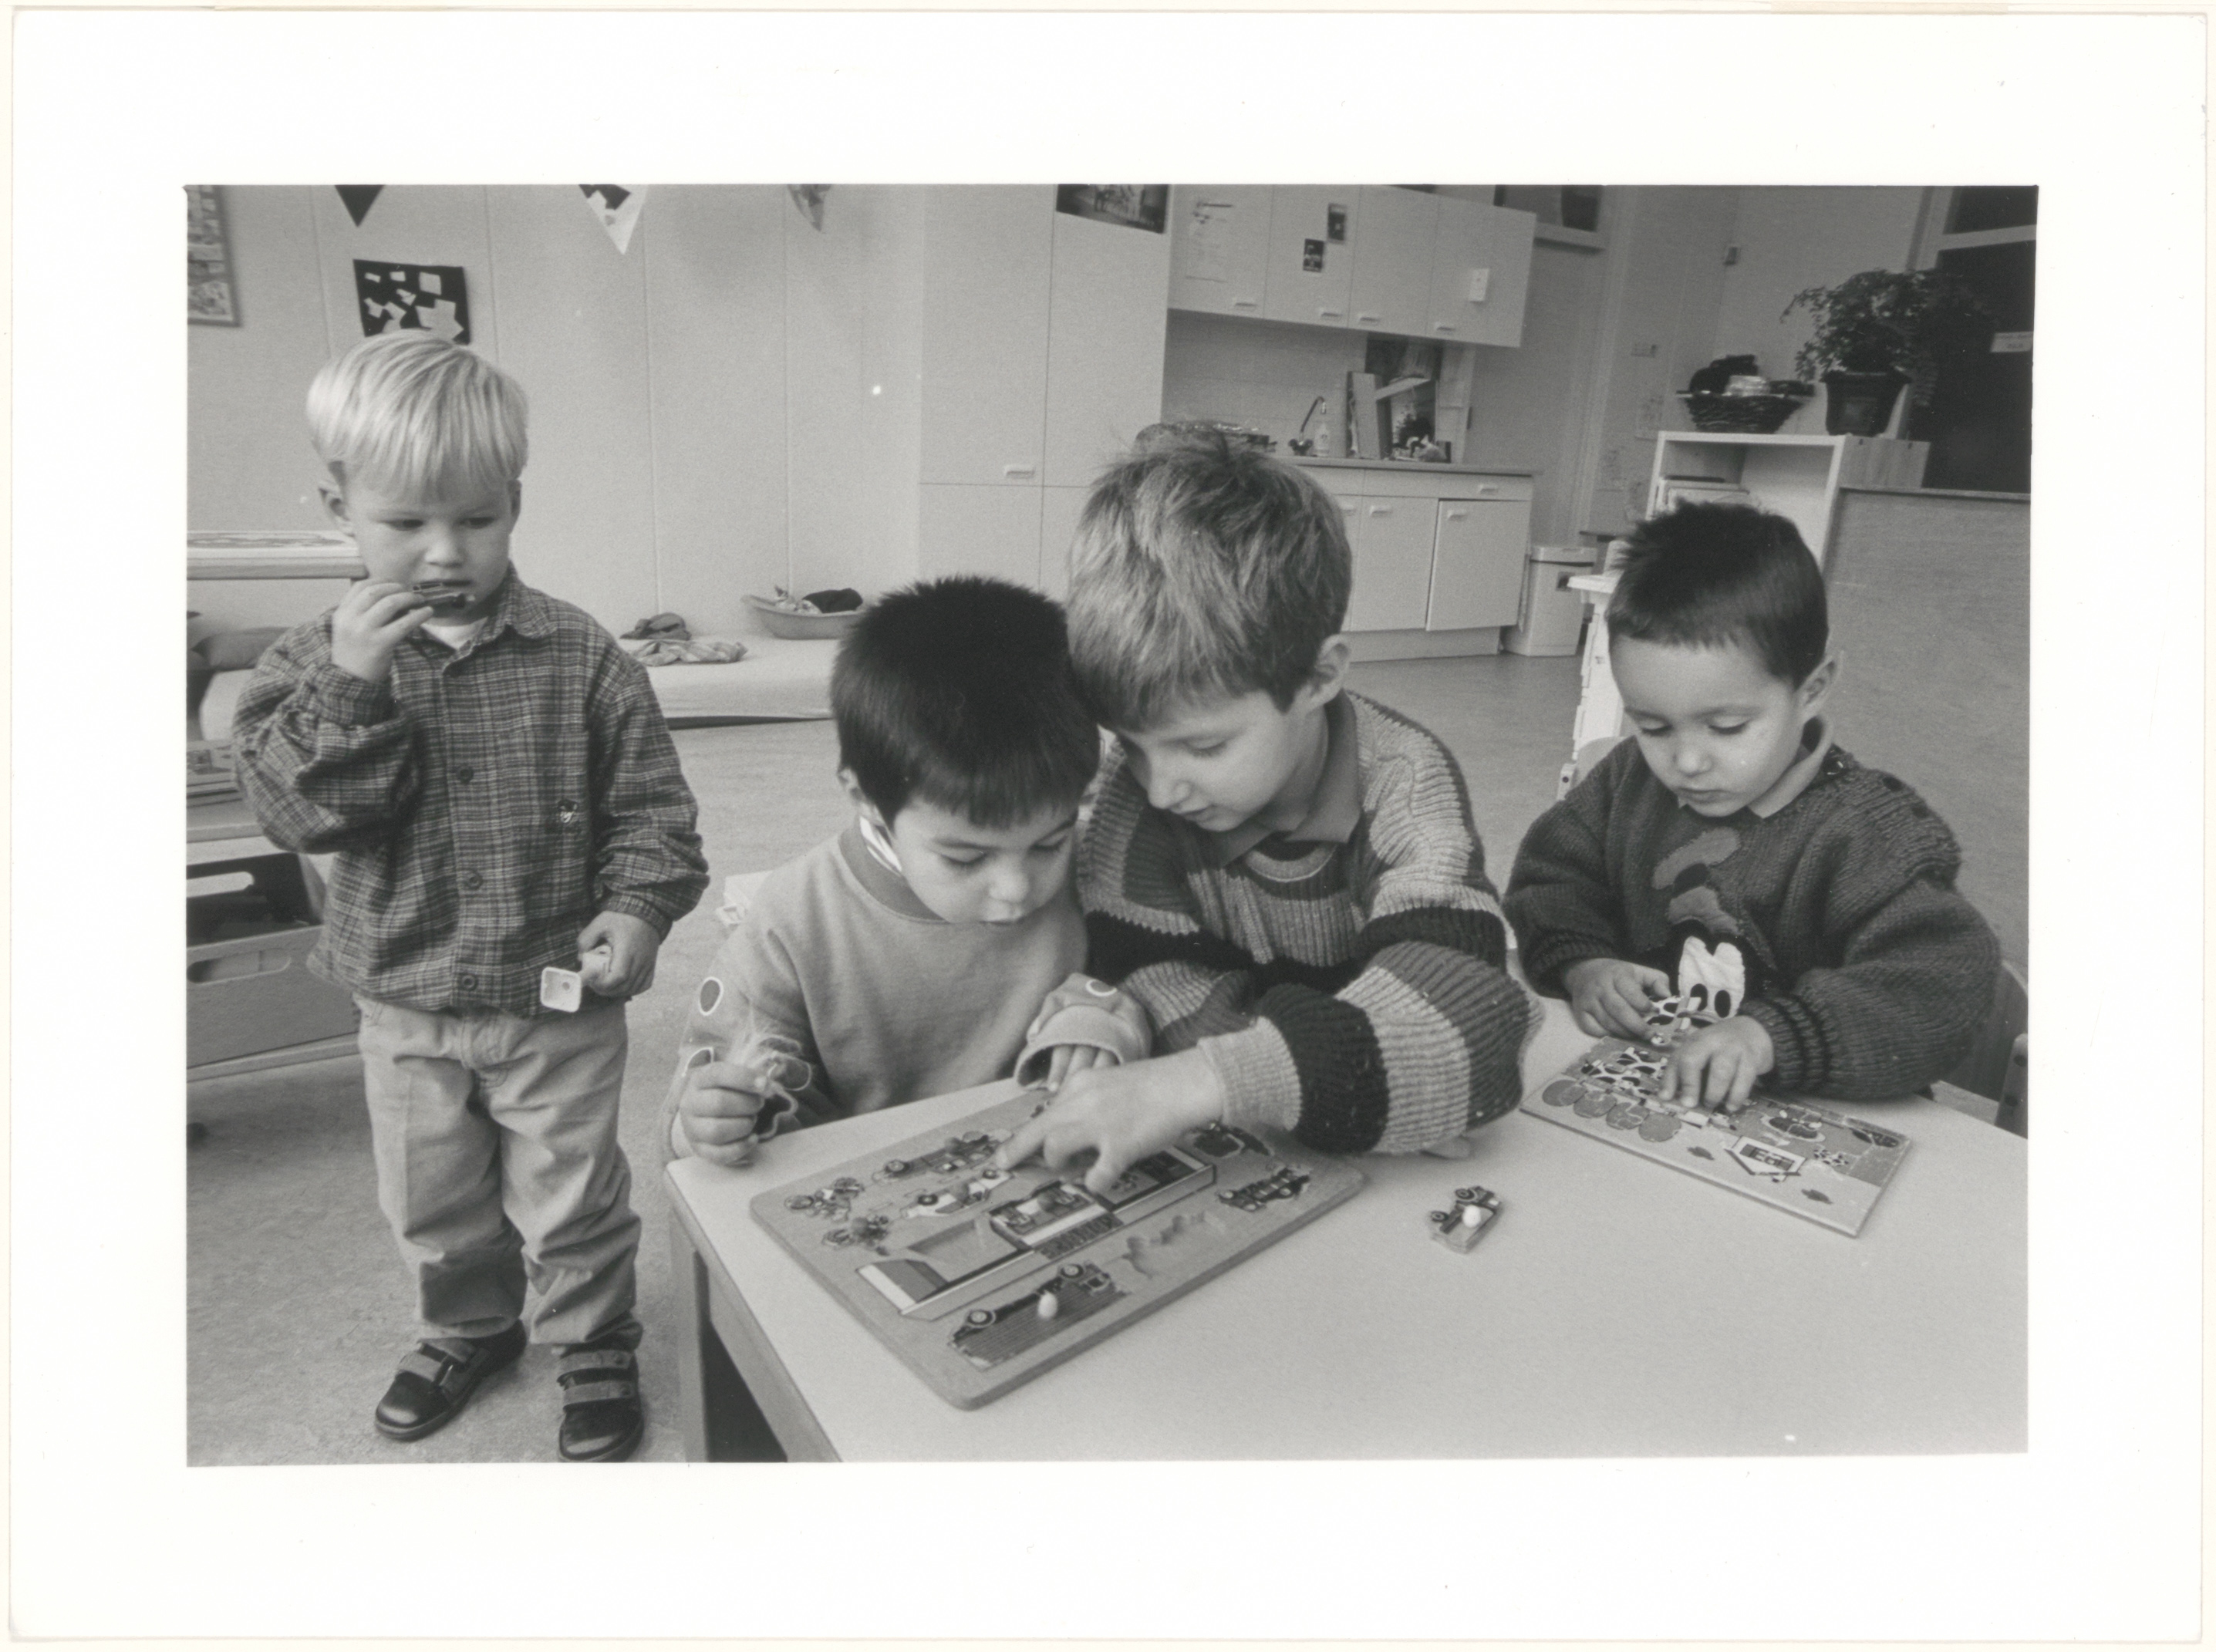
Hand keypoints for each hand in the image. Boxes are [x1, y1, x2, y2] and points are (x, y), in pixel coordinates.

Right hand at [330, 579, 433, 683]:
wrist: (349, 682)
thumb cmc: (355, 654)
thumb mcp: (350, 629)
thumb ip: (363, 612)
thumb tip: (394, 596)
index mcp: (341, 613)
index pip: (360, 586)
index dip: (381, 580)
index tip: (395, 583)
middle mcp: (350, 620)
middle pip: (376, 591)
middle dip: (397, 587)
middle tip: (410, 591)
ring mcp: (365, 631)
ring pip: (390, 603)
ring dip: (409, 597)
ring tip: (420, 600)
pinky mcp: (380, 644)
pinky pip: (403, 624)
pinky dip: (419, 615)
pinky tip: (427, 612)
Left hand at [577, 911, 659, 998]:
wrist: (646, 913)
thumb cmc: (621, 918)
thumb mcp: (600, 923)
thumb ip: (586, 939)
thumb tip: (581, 958)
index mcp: (627, 949)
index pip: (618, 976)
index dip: (604, 984)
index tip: (592, 980)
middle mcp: (640, 960)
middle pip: (624, 986)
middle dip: (606, 990)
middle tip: (594, 983)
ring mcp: (648, 964)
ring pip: (633, 988)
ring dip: (617, 991)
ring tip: (605, 984)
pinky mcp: (651, 966)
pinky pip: (643, 986)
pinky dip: (632, 989)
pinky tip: (622, 985)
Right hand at [678, 1041, 812, 1168]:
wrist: (702, 1113)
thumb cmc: (724, 1091)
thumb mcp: (732, 1078)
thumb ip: (750, 1079)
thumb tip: (770, 1086)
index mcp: (699, 1079)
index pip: (718, 1074)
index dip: (744, 1078)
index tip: (765, 1083)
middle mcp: (690, 1103)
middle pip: (719, 1104)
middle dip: (747, 1104)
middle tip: (759, 1104)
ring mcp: (692, 1128)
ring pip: (717, 1131)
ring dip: (744, 1125)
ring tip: (753, 1120)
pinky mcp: (699, 1149)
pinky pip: (719, 1154)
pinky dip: (741, 1147)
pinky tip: (753, 1138)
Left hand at [995, 1048, 1226, 1194]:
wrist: (1184, 1083)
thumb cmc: (1153, 1084)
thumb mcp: (1109, 1082)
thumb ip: (1086, 1101)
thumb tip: (1068, 1127)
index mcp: (1080, 1086)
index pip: (1044, 1113)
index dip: (1028, 1134)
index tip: (1015, 1146)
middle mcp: (1082, 1102)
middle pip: (1036, 1129)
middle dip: (1014, 1151)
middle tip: (1002, 1165)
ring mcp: (1098, 1124)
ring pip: (1054, 1148)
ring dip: (1057, 1163)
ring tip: (1069, 1168)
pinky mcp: (1118, 1146)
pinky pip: (1095, 1175)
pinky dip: (1094, 1182)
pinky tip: (1098, 1180)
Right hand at [1562, 957, 1672, 1040]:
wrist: (1584, 972)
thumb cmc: (1618, 975)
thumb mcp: (1639, 971)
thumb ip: (1658, 981)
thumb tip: (1667, 996)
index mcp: (1617, 974)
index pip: (1630, 991)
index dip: (1643, 1004)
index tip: (1654, 1012)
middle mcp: (1600, 987)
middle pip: (1619, 1010)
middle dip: (1637, 1025)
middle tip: (1650, 1034)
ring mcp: (1588, 1001)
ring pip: (1608, 1022)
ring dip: (1625, 1033)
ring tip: (1638, 1036)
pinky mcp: (1580, 1013)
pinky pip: (1595, 1030)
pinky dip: (1609, 1035)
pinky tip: (1619, 1034)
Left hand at [1661, 1015, 1773, 1110]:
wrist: (1751, 1031)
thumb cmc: (1719, 1049)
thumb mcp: (1698, 1055)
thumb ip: (1680, 1074)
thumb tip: (1664, 1097)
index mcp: (1694, 1042)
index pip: (1678, 1059)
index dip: (1671, 1081)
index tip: (1668, 1099)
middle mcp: (1711, 1042)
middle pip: (1693, 1060)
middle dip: (1690, 1086)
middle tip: (1691, 1104)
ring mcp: (1732, 1048)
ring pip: (1721, 1072)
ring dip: (1714, 1093)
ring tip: (1712, 1104)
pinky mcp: (1752, 1058)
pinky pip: (1744, 1079)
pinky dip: (1736, 1096)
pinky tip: (1731, 1106)